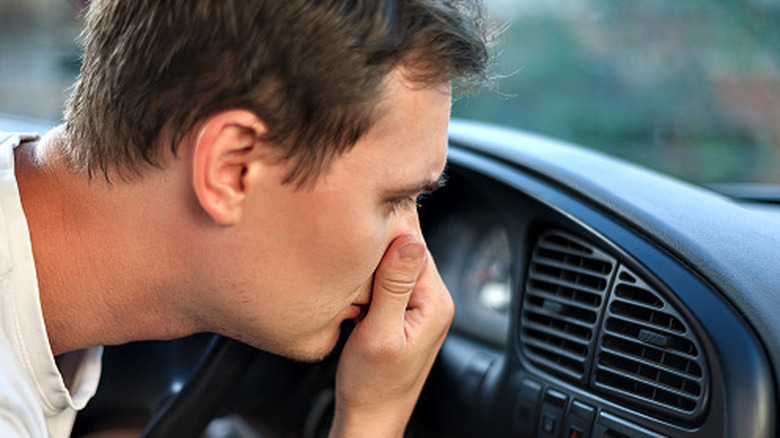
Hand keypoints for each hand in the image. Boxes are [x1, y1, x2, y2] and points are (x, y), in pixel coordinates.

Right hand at [329, 235, 453, 437]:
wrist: (370, 417)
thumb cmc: (372, 385)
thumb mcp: (379, 332)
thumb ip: (394, 285)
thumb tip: (411, 238)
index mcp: (435, 300)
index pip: (414, 243)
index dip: (383, 240)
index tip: (358, 246)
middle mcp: (434, 299)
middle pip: (403, 251)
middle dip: (374, 260)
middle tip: (356, 290)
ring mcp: (420, 306)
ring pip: (391, 265)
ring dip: (368, 275)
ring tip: (356, 303)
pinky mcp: (404, 312)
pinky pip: (385, 283)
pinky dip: (367, 289)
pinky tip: (358, 307)